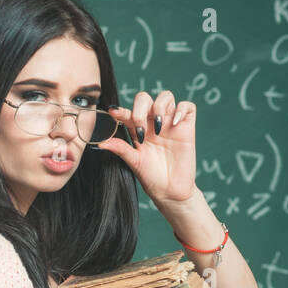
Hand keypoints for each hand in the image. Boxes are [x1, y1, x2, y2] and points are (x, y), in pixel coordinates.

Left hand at [97, 90, 197, 209]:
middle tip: (140, 129)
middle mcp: (153, 123)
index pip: (129, 112)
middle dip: (140, 109)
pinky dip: (181, 109)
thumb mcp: (134, 162)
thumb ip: (120, 148)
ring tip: (158, 127)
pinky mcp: (187, 127)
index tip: (114, 113)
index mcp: (138, 129)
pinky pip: (187, 106)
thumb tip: (100, 143)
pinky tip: (174, 124)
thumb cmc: (151, 177)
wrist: (170, 191)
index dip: (121, 110)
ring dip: (159, 106)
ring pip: (166, 96)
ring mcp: (170, 124)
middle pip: (145, 99)